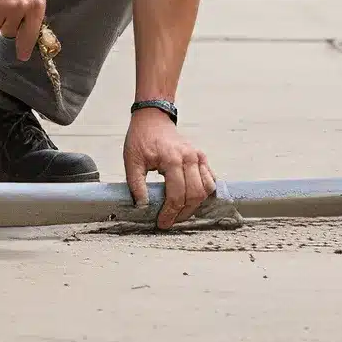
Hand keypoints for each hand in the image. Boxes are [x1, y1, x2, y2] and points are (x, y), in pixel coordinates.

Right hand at [0, 0, 45, 61]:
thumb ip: (34, 9)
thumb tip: (30, 30)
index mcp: (37, 4)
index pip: (31, 33)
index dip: (25, 47)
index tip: (22, 56)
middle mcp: (21, 9)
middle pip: (9, 32)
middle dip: (5, 23)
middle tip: (4, 6)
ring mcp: (3, 8)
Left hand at [123, 109, 215, 229]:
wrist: (153, 118)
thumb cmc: (141, 138)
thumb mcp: (131, 160)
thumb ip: (136, 185)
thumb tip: (143, 207)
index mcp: (172, 159)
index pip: (176, 195)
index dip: (170, 213)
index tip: (162, 223)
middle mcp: (189, 158)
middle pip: (194, 195)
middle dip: (183, 212)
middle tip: (170, 221)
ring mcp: (198, 156)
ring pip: (206, 189)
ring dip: (195, 204)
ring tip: (180, 212)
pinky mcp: (201, 156)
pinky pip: (210, 179)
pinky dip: (204, 192)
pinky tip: (191, 200)